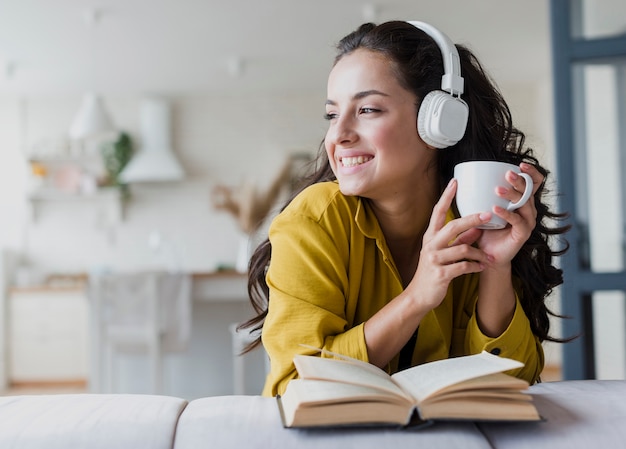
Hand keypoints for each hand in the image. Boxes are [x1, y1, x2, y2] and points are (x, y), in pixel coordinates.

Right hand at [407, 179, 491, 310]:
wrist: (419, 295)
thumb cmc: (432, 272)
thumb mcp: (443, 253)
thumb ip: (458, 240)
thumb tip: (476, 228)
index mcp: (430, 236)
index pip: (438, 212)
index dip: (447, 196)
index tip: (455, 181)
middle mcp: (430, 245)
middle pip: (453, 226)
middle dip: (472, 220)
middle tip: (488, 214)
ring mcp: (434, 259)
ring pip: (463, 249)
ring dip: (479, 253)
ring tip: (489, 258)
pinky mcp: (441, 274)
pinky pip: (463, 266)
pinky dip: (475, 267)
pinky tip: (482, 268)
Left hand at [477, 163, 543, 265]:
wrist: (486, 255)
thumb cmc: (486, 230)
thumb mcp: (483, 208)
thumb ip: (480, 195)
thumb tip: (462, 177)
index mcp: (521, 201)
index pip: (532, 183)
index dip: (531, 172)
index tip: (520, 164)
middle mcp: (528, 210)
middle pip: (529, 191)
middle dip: (520, 180)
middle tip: (508, 174)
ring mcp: (527, 222)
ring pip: (524, 204)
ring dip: (512, 195)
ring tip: (498, 190)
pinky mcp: (523, 234)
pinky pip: (517, 221)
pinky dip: (507, 214)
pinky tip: (495, 209)